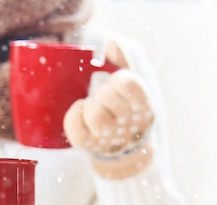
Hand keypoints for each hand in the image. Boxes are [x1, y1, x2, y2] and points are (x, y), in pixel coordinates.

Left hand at [64, 41, 153, 178]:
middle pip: (108, 96)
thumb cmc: (127, 112)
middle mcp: (127, 126)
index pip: (129, 84)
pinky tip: (82, 111)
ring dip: (91, 104)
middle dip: (104, 92)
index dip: (119, 79)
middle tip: (105, 97)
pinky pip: (74, 125)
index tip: (117, 83)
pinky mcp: (86, 144)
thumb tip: (112, 43)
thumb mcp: (132, 88)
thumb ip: (123, 64)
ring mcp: (107, 138)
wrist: (123, 149)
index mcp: (143, 108)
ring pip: (94, 112)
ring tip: (95, 106)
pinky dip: (74, 113)